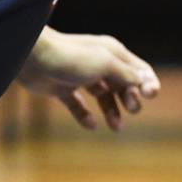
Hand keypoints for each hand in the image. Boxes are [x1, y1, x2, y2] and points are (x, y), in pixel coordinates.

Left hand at [16, 27, 159, 129]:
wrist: (32, 57)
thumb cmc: (72, 57)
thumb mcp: (106, 64)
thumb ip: (127, 74)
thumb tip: (143, 82)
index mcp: (112, 54)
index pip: (138, 69)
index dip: (148, 82)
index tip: (150, 96)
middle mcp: (98, 64)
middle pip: (122, 85)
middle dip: (130, 98)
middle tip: (132, 109)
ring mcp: (79, 76)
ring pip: (102, 97)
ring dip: (112, 111)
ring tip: (116, 127)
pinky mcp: (61, 88)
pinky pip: (77, 105)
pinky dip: (85, 115)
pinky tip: (91, 125)